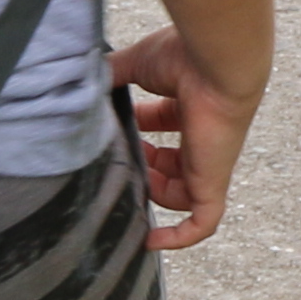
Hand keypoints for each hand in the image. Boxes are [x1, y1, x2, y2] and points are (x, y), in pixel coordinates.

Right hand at [107, 25, 261, 249]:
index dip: (136, 130)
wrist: (216, 62)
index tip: (113, 130)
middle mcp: (201, 135)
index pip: (162, 124)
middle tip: (118, 157)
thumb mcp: (136, 64)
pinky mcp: (212, 183)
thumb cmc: (184, 56)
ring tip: (126, 185)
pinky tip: (151, 242)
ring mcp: (208, 162)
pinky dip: (179, 237)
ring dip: (151, 193)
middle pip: (171, 162)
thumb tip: (84, 81)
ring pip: (182, 192)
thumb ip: (111, 72)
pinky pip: (202, 222)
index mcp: (187, 104)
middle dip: (142, 164)